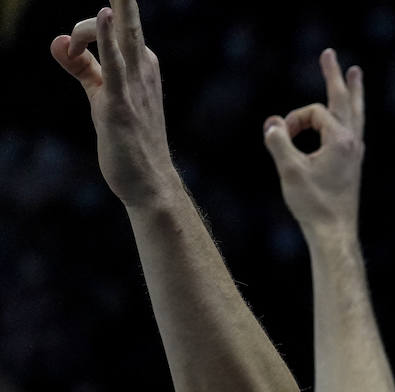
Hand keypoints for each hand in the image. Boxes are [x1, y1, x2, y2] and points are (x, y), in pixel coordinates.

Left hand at [50, 1, 179, 207]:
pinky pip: (113, 64)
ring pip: (122, 35)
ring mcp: (134, 86)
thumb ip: (80, 66)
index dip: (84, 30)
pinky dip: (107, 38)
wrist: (150, 184)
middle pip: (122, 21)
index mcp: (142, 65)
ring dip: (120, 7)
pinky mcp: (120, 104)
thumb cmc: (130, 143)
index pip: (111, 28)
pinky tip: (104, 14)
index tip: (68, 51)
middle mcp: (142, 69)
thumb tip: (58, 42)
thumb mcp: (102, 97)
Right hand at [263, 48, 363, 236]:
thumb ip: (278, 142)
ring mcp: (356, 153)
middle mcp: (353, 142)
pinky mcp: (353, 164)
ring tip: (354, 74)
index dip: (294, 119)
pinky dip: (346, 116)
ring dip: (352, 92)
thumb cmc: (313, 204)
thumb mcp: (289, 171)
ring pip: (355, 113)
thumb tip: (273, 124)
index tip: (281, 136)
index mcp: (341, 140)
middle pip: (345, 100)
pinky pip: (351, 129)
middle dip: (336, 76)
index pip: (315, 113)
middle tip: (330, 53)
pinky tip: (349, 114)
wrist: (334, 233)